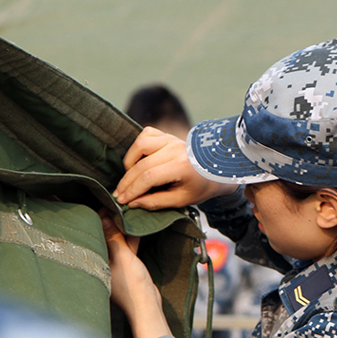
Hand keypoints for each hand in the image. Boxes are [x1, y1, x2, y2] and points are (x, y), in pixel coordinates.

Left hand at [100, 209, 170, 337]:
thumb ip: (114, 238)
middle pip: (103, 237)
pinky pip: (126, 248)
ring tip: (124, 213)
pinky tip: (136, 227)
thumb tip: (104, 218)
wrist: (148, 306)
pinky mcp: (127, 267)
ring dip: (121, 230)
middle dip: (108, 222)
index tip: (101, 206)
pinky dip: (130, 239)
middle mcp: (102, 263)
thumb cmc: (132, 286)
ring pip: (116, 242)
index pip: (93, 235)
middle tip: (113, 206)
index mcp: (96, 261)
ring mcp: (115, 265)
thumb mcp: (123, 257)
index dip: (96, 220)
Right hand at [113, 127, 237, 210]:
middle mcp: (175, 149)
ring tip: (131, 177)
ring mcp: (171, 139)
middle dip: (127, 182)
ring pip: (140, 145)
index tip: (122, 200)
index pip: (148, 177)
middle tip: (120, 195)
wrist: (217, 169)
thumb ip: (156, 202)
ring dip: (130, 161)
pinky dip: (138, 147)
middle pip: (141, 164)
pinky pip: (145, 135)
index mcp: (181, 166)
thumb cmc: (201, 186)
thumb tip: (133, 202)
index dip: (132, 190)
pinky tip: (139, 160)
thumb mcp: (181, 200)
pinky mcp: (167, 135)